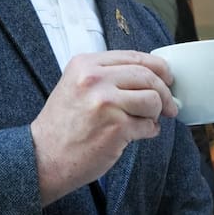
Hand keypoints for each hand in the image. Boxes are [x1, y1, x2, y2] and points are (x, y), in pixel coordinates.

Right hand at [30, 50, 177, 205]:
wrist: (43, 158)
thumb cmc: (62, 125)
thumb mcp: (76, 86)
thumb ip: (106, 75)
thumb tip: (149, 74)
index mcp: (85, 64)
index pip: (134, 56)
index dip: (157, 67)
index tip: (167, 78)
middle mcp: (95, 79)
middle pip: (148, 75)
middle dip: (165, 91)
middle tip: (170, 105)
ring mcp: (106, 103)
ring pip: (153, 99)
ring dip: (157, 113)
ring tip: (148, 120)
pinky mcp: (116, 128)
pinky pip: (148, 125)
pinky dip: (149, 131)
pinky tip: (138, 134)